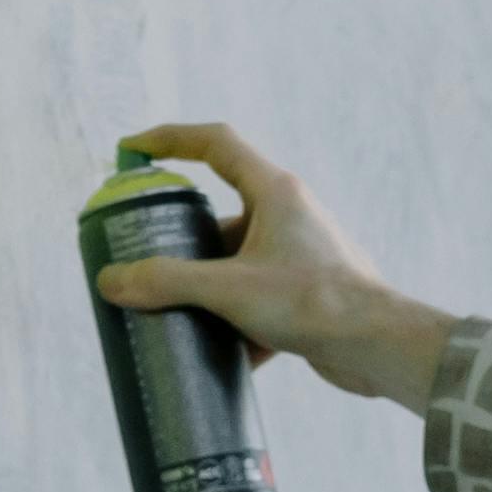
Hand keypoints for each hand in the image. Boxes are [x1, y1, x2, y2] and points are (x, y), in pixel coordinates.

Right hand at [94, 123, 454, 410]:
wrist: (378, 346)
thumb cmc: (314, 302)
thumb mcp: (229, 289)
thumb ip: (167, 282)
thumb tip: (113, 281)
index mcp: (274, 192)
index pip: (215, 144)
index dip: (170, 139)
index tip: (132, 149)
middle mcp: (288, 215)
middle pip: (220, 212)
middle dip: (180, 238)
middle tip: (143, 255)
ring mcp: (299, 254)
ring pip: (236, 262)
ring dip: (205, 286)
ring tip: (169, 312)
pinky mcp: (306, 293)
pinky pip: (256, 299)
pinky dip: (232, 321)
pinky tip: (212, 352)